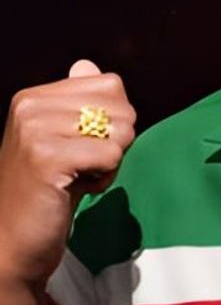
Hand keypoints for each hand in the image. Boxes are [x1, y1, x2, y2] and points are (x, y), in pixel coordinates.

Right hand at [0, 60, 136, 286]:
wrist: (13, 240)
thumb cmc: (47, 193)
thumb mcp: (65, 142)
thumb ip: (79, 104)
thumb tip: (87, 64)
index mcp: (34, 97)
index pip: (111, 85)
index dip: (115, 122)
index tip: (86, 148)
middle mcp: (30, 106)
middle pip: (122, 108)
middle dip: (116, 144)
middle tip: (83, 168)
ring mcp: (35, 129)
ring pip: (120, 132)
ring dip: (110, 163)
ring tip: (77, 178)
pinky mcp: (46, 157)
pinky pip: (111, 155)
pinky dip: (105, 178)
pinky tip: (76, 190)